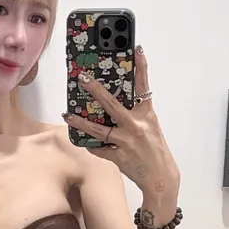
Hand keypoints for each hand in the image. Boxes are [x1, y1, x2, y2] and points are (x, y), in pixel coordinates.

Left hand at [64, 46, 179, 203]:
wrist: (161, 178)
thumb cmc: (156, 151)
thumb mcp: (151, 127)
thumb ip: (136, 114)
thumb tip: (114, 105)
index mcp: (147, 115)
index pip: (144, 87)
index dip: (141, 67)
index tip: (137, 49)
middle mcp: (136, 126)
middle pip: (112, 104)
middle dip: (95, 90)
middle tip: (82, 78)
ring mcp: (126, 142)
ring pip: (98, 129)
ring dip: (80, 122)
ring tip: (67, 115)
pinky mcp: (118, 157)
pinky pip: (99, 149)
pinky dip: (91, 145)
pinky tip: (81, 140)